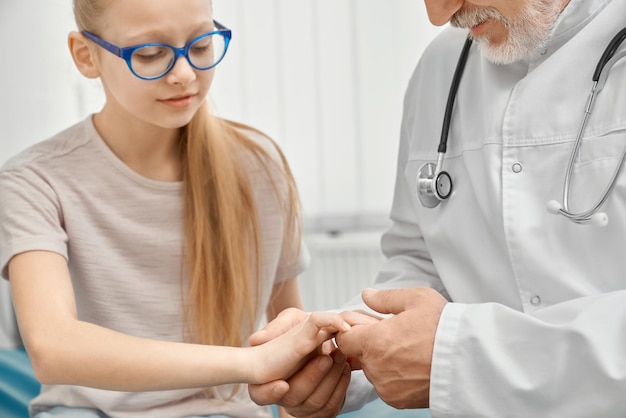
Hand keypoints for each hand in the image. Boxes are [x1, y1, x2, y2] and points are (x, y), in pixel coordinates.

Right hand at [248, 308, 351, 416]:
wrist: (326, 337)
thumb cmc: (303, 329)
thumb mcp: (290, 321)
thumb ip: (277, 327)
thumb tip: (256, 340)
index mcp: (267, 376)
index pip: (259, 394)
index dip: (269, 393)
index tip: (283, 384)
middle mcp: (283, 395)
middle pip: (293, 398)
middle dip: (312, 377)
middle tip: (326, 357)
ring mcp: (302, 406)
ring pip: (315, 402)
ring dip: (331, 379)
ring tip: (340, 357)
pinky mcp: (321, 410)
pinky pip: (331, 407)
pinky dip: (341, 387)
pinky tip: (345, 368)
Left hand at [335, 287, 446, 408]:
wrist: (470, 361)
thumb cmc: (445, 329)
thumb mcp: (416, 299)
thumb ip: (385, 298)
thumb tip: (367, 295)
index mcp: (374, 341)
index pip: (343, 339)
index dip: (353, 331)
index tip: (368, 327)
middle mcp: (376, 368)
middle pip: (358, 355)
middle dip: (370, 345)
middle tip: (394, 336)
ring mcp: (386, 387)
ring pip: (372, 371)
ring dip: (382, 362)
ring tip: (407, 350)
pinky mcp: (397, 401)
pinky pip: (385, 386)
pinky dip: (394, 377)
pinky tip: (413, 366)